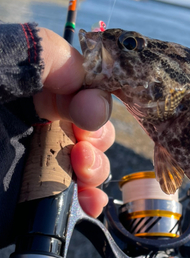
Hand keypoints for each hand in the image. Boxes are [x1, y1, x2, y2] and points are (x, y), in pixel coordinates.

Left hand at [33, 28, 114, 216]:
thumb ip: (25, 57)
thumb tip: (79, 73)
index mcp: (22, 83)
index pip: (75, 78)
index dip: (91, 93)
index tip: (85, 109)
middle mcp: (35, 121)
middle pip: (90, 119)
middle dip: (97, 131)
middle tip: (84, 143)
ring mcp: (40, 159)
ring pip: (91, 157)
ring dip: (99, 165)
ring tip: (83, 171)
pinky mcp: (41, 197)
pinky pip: (78, 196)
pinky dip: (93, 198)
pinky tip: (90, 200)